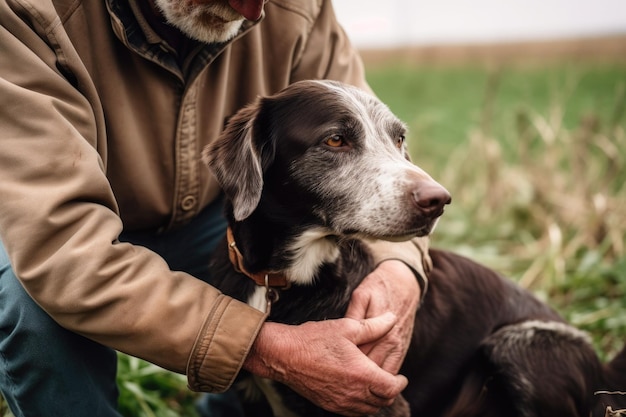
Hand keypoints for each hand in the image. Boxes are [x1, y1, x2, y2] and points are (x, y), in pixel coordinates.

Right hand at [243, 313, 408, 415]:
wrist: (285, 355)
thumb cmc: (315, 339)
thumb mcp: (347, 327)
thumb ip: (374, 326)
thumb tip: (393, 318)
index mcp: (361, 374)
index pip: (391, 388)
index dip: (400, 382)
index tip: (401, 377)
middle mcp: (353, 393)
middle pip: (382, 401)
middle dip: (390, 391)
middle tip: (390, 380)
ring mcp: (340, 402)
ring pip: (368, 410)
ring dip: (376, 400)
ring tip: (376, 386)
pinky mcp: (329, 405)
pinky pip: (353, 413)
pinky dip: (362, 406)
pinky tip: (358, 392)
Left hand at [345, 260, 419, 373]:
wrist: (405, 283)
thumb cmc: (379, 287)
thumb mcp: (361, 295)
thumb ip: (353, 315)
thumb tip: (344, 332)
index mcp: (378, 327)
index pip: (359, 354)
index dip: (344, 363)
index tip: (331, 367)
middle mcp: (390, 340)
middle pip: (370, 368)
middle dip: (355, 376)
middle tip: (337, 380)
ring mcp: (398, 347)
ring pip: (382, 373)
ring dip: (369, 381)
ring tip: (350, 384)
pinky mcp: (403, 349)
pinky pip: (392, 370)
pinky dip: (380, 378)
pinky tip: (367, 380)